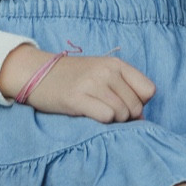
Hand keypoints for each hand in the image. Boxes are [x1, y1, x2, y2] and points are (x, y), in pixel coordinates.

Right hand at [0, 46, 155, 122]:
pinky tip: (89, 115)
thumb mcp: (102, 73)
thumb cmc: (73, 77)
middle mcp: (107, 72)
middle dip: (126, 116)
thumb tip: (142, 118)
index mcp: (116, 64)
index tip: (126, 106)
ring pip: (122, 113)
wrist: (36, 73)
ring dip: (113, 121)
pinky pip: (105, 116)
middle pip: (136, 106)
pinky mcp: (76, 99)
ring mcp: (92, 84)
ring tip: (97, 113)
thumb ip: (124, 89)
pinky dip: (102, 121)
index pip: (148, 90)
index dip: (140, 103)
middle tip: (108, 113)